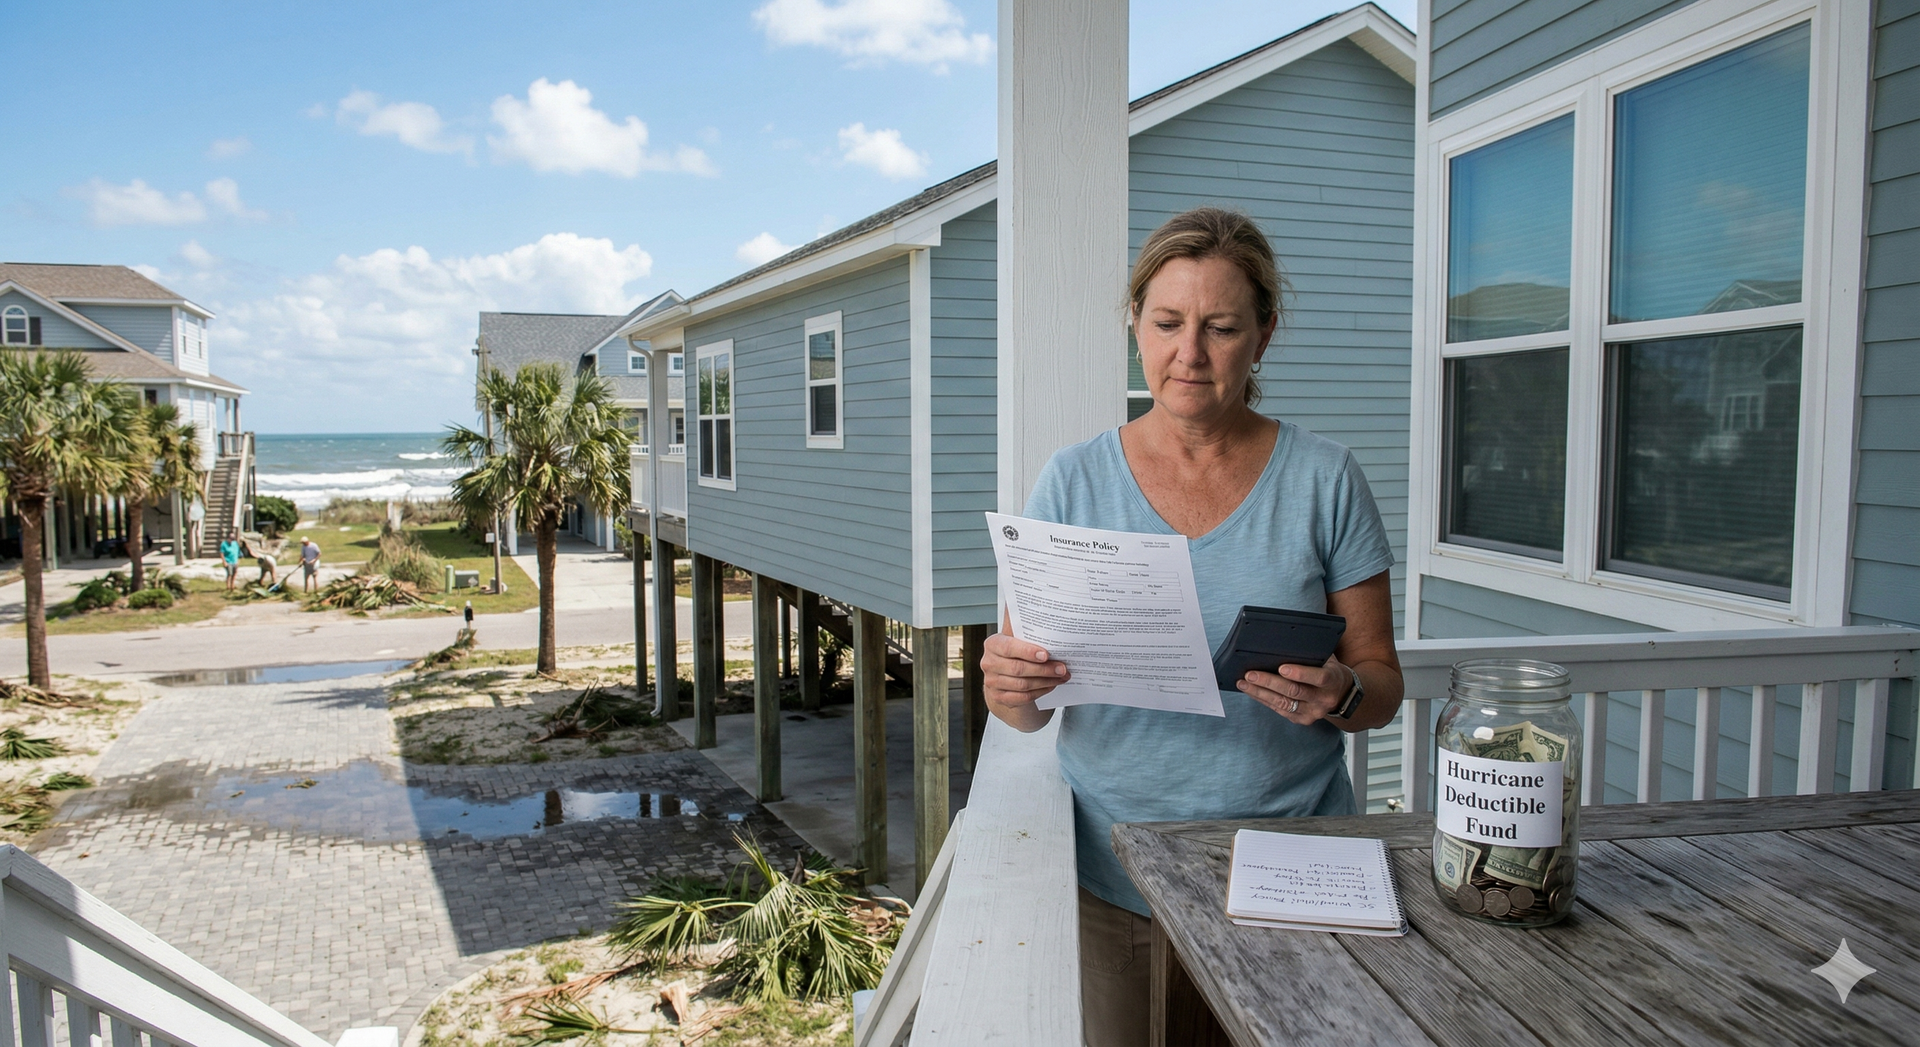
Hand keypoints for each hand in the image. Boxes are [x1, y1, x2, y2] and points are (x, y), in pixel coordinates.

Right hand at [981, 631, 1068, 727]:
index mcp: (993, 644)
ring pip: (1023, 685)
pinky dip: (1040, 692)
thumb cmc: (1015, 654)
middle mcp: (989, 663)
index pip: (1009, 648)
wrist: (1005, 675)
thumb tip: (1047, 621)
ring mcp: (992, 682)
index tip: (1046, 655)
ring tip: (1060, 677)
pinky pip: (1023, 697)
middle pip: (1018, 668)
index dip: (1028, 652)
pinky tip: (1051, 685)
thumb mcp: (1017, 640)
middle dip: (1044, 669)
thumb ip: (1027, 633)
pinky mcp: (998, 697)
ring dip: (1046, 681)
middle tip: (1061, 668)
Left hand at [1237, 656, 1353, 725]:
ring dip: (1260, 693)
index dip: (1300, 673)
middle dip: (1269, 682)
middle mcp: (1323, 699)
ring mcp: (1312, 712)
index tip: (1281, 668)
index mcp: (1332, 681)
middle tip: (1250, 674)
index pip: (1318, 677)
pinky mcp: (1302, 720)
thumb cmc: (1329, 670)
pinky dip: (1264, 700)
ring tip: (1243, 683)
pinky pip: (1279, 710)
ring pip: (1283, 703)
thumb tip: (1282, 645)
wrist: (1341, 695)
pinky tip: (1251, 691)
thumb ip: (1311, 655)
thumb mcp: (1327, 660)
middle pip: (1294, 692)